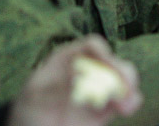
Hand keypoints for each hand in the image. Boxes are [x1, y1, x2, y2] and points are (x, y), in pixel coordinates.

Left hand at [7, 35, 141, 125]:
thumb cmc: (28, 112)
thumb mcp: (36, 97)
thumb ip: (57, 85)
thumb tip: (79, 75)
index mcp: (68, 59)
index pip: (91, 46)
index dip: (103, 53)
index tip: (108, 66)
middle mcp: (86, 70)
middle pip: (112, 62)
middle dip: (122, 72)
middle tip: (124, 88)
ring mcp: (96, 89)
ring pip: (122, 79)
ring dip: (129, 87)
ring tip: (127, 104)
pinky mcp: (103, 109)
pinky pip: (123, 100)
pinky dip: (130, 101)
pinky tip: (128, 107)